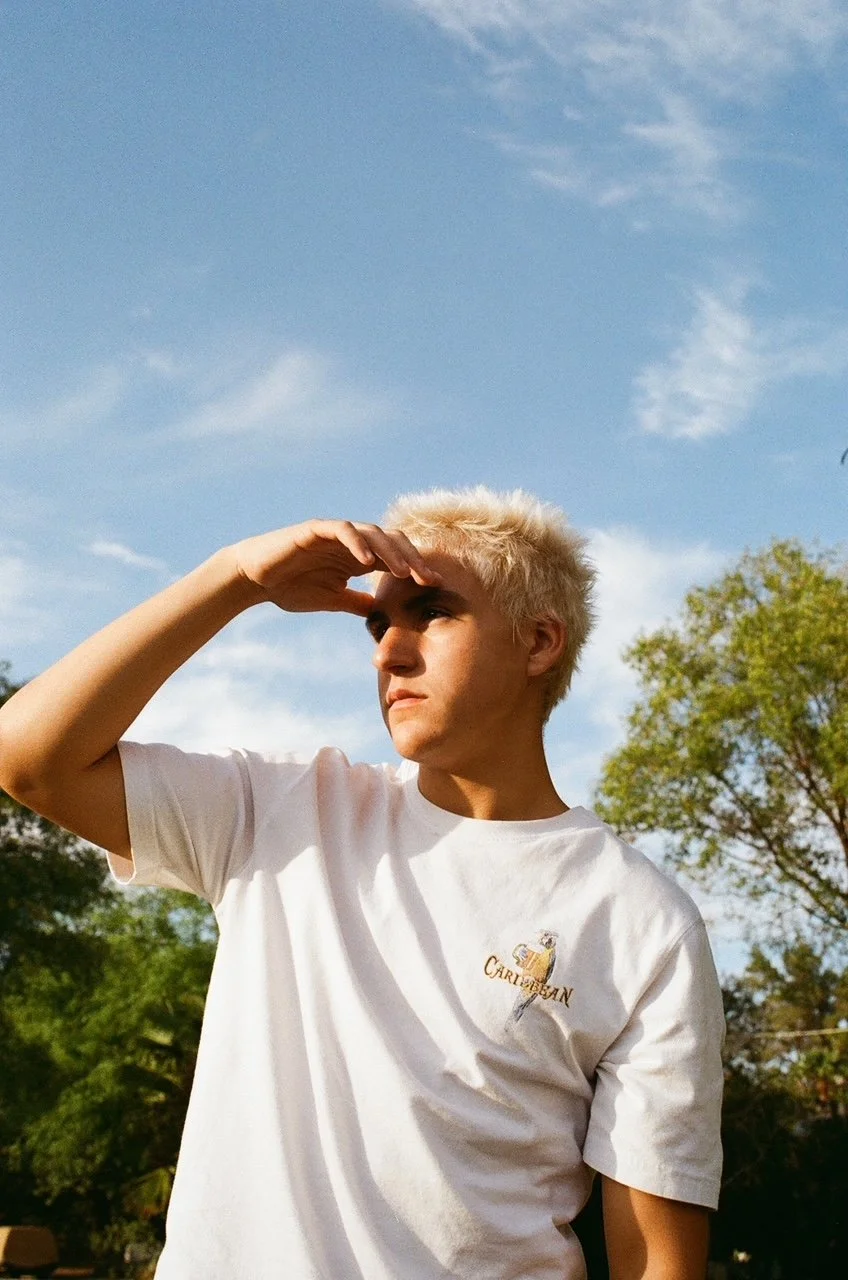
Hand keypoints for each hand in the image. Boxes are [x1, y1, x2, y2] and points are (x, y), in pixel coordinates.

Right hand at [230, 520, 439, 616]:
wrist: (255, 580)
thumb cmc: (291, 587)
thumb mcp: (333, 600)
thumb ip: (358, 603)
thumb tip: (381, 614)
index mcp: (359, 556)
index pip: (396, 558)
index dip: (417, 570)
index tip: (436, 588)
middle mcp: (352, 541)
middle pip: (392, 542)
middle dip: (414, 561)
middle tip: (430, 581)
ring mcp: (335, 532)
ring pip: (373, 534)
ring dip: (392, 552)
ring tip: (406, 573)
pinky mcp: (315, 529)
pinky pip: (342, 530)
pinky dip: (358, 543)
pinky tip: (369, 561)